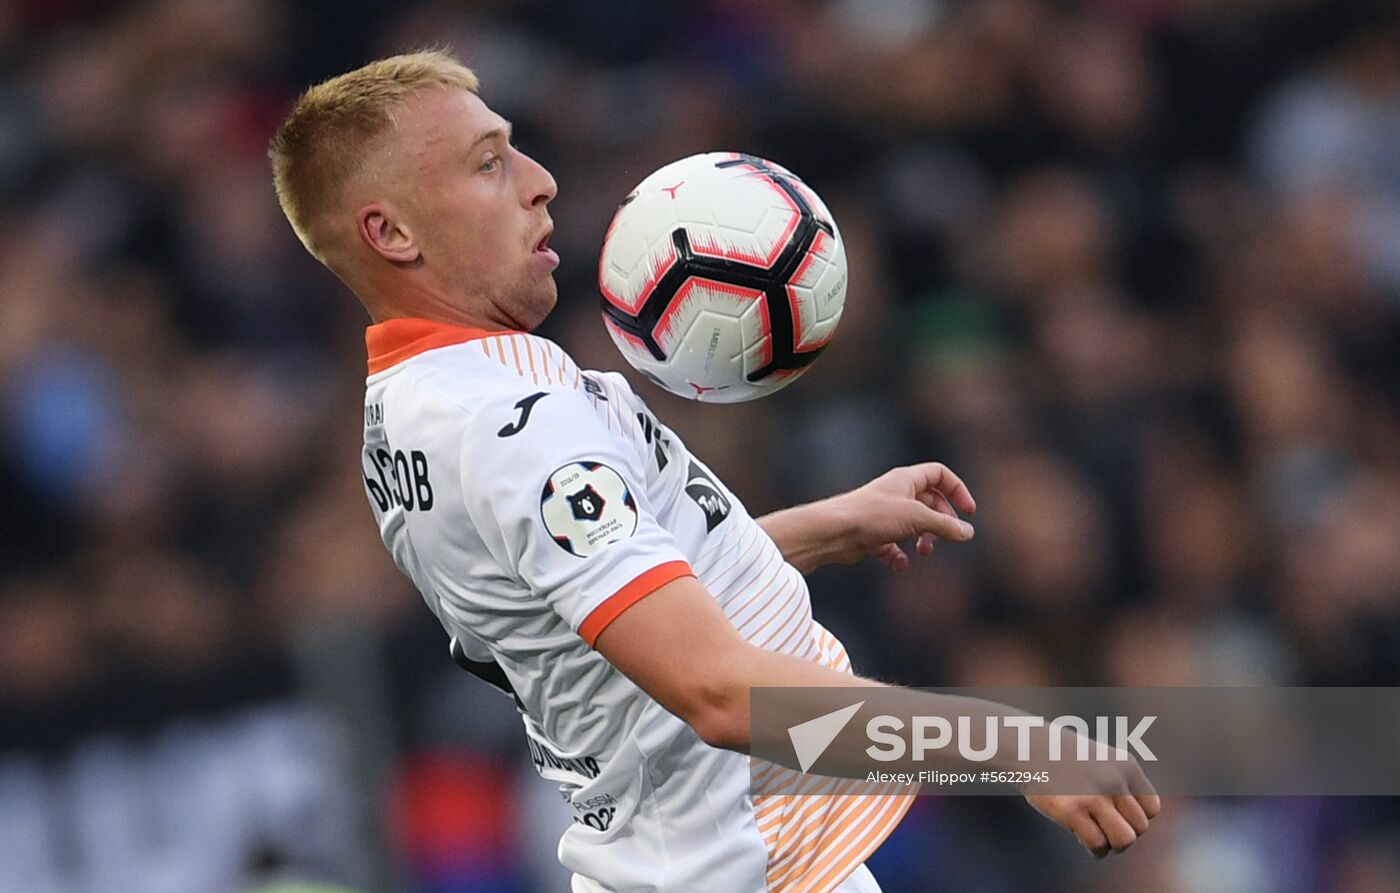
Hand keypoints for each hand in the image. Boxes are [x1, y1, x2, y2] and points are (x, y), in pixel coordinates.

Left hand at [830, 462, 976, 569]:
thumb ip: (945, 525)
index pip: (939, 474)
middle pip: (930, 502)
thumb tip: (968, 532)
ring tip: (923, 552)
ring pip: (913, 524)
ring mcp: (883, 514)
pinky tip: (900, 563)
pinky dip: (899, 554)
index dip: (957, 490)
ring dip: (924, 539)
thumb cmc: (872, 516)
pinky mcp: (872, 534)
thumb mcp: (917, 518)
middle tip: (944, 537)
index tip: (968, 511)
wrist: (834, 532)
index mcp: (906, 479)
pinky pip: (892, 544)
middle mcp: (895, 493)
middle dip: (941, 521)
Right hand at [1022, 745, 1160, 857]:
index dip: (1135, 818)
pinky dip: (1094, 849)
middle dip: (1123, 833)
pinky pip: (1097, 844)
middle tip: (1102, 827)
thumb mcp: (1102, 760)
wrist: (1027, 746)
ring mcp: (1093, 796)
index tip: (1116, 815)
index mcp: (1126, 765)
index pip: (1152, 809)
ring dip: (1113, 845)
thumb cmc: (1064, 757)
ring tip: (1097, 837)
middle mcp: (1115, 780)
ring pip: (1125, 840)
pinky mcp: (1071, 810)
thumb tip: (1134, 828)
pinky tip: (1080, 837)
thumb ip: (1122, 785)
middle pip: (1140, 828)